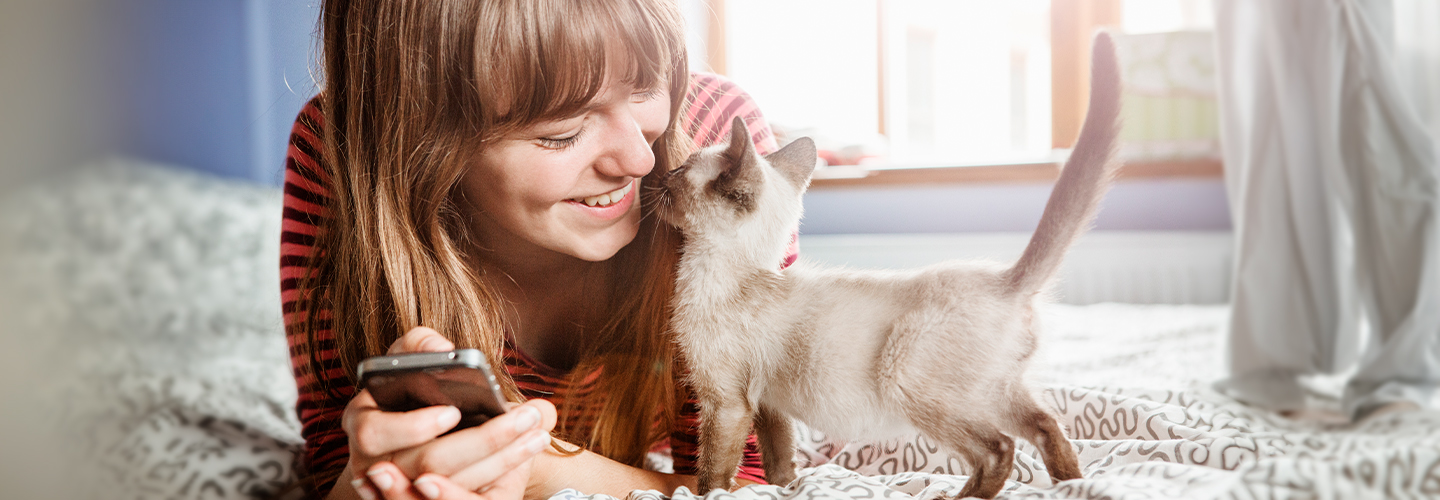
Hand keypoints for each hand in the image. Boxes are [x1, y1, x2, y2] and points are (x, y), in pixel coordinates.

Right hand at [338, 327, 557, 499]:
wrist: (418, 427)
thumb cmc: (411, 389)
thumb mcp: (408, 361)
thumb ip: (420, 345)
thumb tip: (441, 349)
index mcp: (364, 425)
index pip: (374, 433)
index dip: (412, 427)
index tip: (453, 412)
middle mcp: (375, 465)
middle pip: (427, 464)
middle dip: (481, 441)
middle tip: (523, 418)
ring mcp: (403, 490)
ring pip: (453, 486)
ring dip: (502, 460)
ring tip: (537, 432)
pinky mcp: (429, 499)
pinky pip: (464, 497)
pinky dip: (499, 474)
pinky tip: (525, 451)